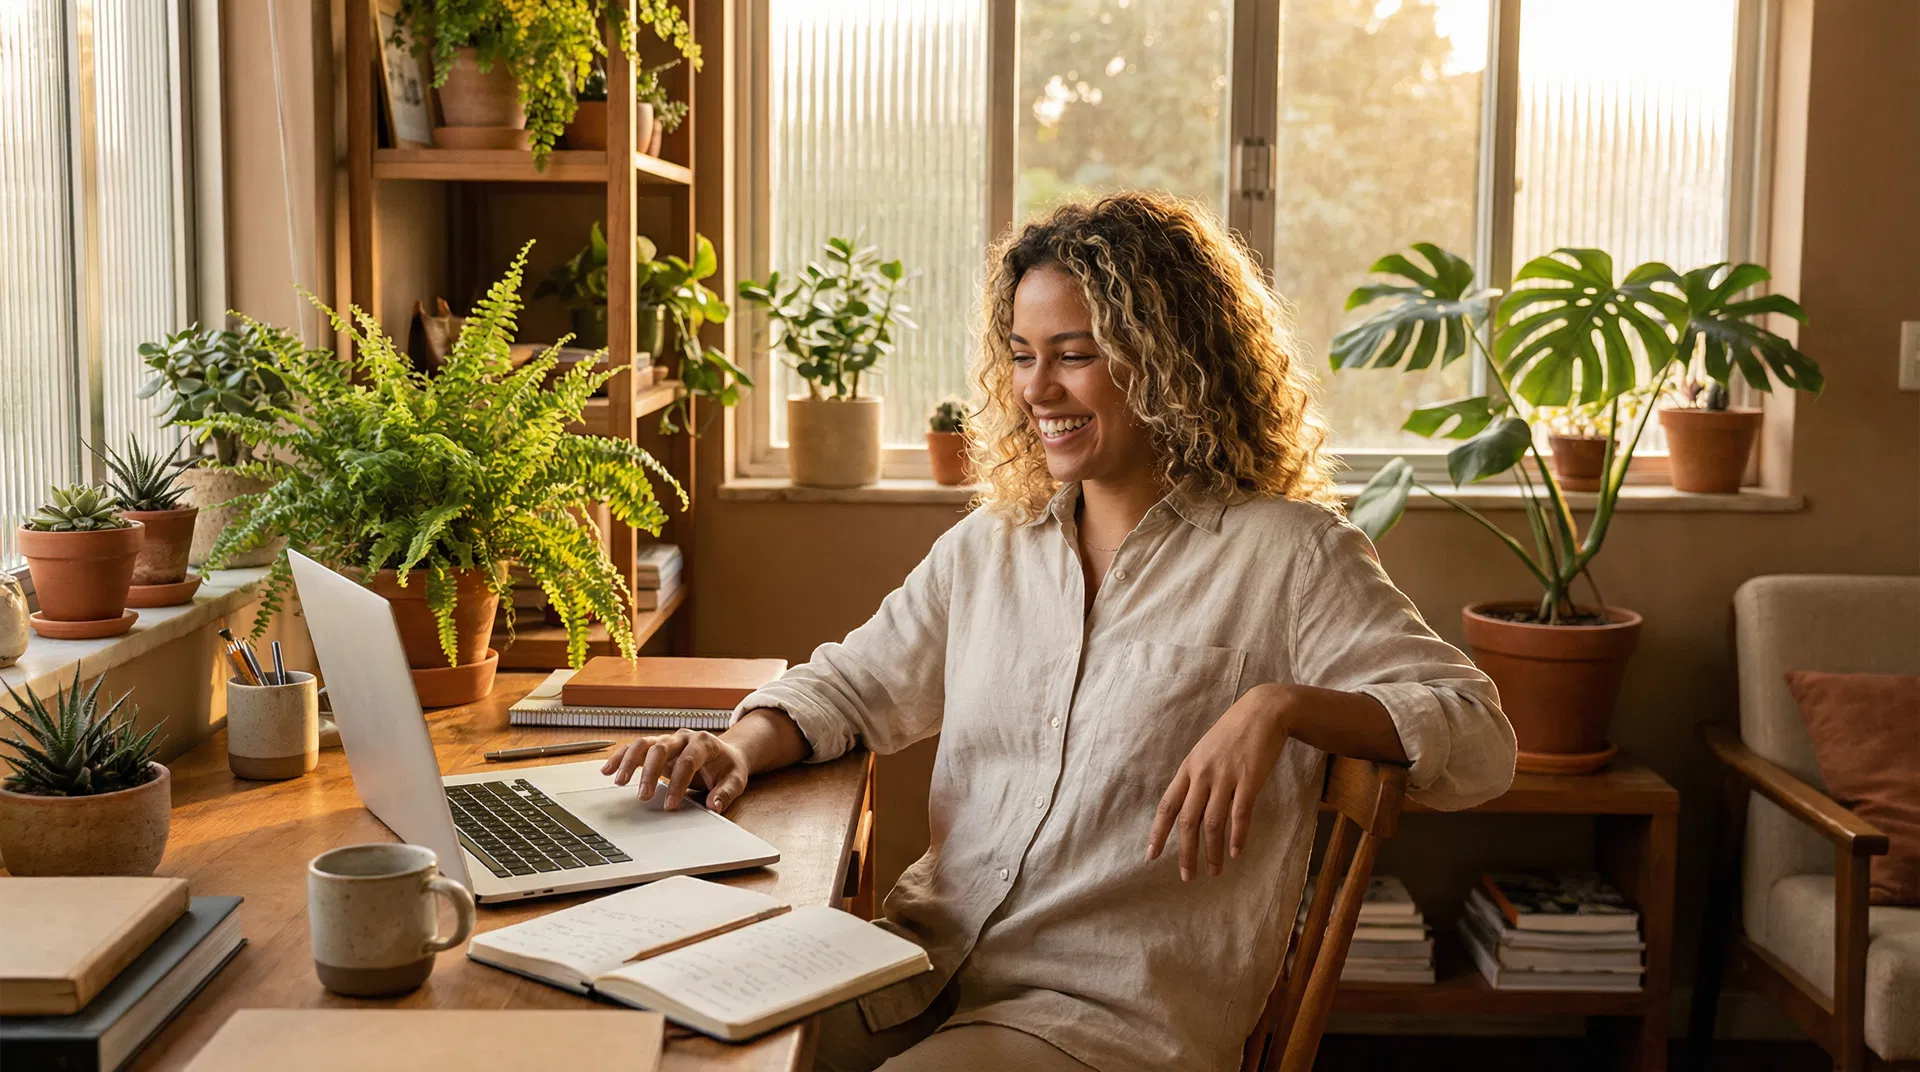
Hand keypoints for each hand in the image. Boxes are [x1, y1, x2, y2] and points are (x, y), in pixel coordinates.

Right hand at [601, 729, 750, 812]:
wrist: (726, 754)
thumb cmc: (728, 767)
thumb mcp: (735, 780)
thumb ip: (726, 793)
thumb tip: (713, 805)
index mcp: (704, 742)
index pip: (688, 760)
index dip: (678, 783)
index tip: (670, 805)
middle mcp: (683, 737)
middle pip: (662, 748)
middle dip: (650, 772)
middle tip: (643, 796)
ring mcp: (669, 740)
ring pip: (644, 744)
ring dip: (629, 761)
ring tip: (618, 781)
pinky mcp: (657, 747)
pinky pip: (635, 748)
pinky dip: (621, 758)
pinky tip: (607, 770)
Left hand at [1147, 683, 1293, 880]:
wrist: (1263, 711)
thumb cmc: (1234, 733)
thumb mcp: (1206, 752)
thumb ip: (1197, 779)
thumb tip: (1191, 810)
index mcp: (1188, 768)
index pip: (1167, 805)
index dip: (1158, 833)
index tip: (1151, 856)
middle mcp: (1202, 774)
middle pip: (1187, 821)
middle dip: (1185, 852)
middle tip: (1186, 876)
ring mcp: (1225, 776)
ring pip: (1213, 823)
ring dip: (1212, 851)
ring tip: (1214, 871)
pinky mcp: (1249, 778)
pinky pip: (1240, 813)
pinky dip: (1237, 836)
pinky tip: (1236, 852)